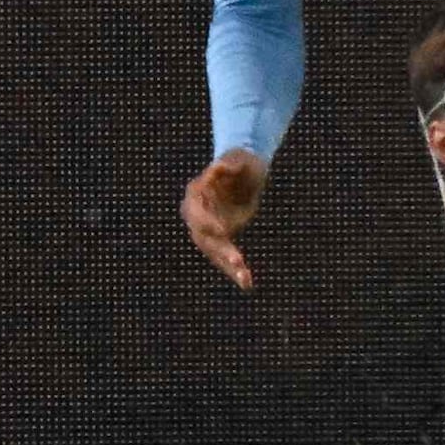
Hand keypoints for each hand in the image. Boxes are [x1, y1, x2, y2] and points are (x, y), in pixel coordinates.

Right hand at [182, 148, 265, 288]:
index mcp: (196, 194)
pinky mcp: (220, 239)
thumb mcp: (240, 160)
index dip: (207, 223)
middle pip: (205, 237)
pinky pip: (225, 257)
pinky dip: (235, 271)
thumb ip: (230, 165)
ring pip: (215, 252)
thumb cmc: (242, 162)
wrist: (246, 171)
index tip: (222, 231)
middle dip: (221, 251)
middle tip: (238, 261)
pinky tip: (247, 284)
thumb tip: (219, 167)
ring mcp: (207, 229)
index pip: (196, 213)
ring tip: (246, 279)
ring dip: (229, 268)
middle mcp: (197, 214)